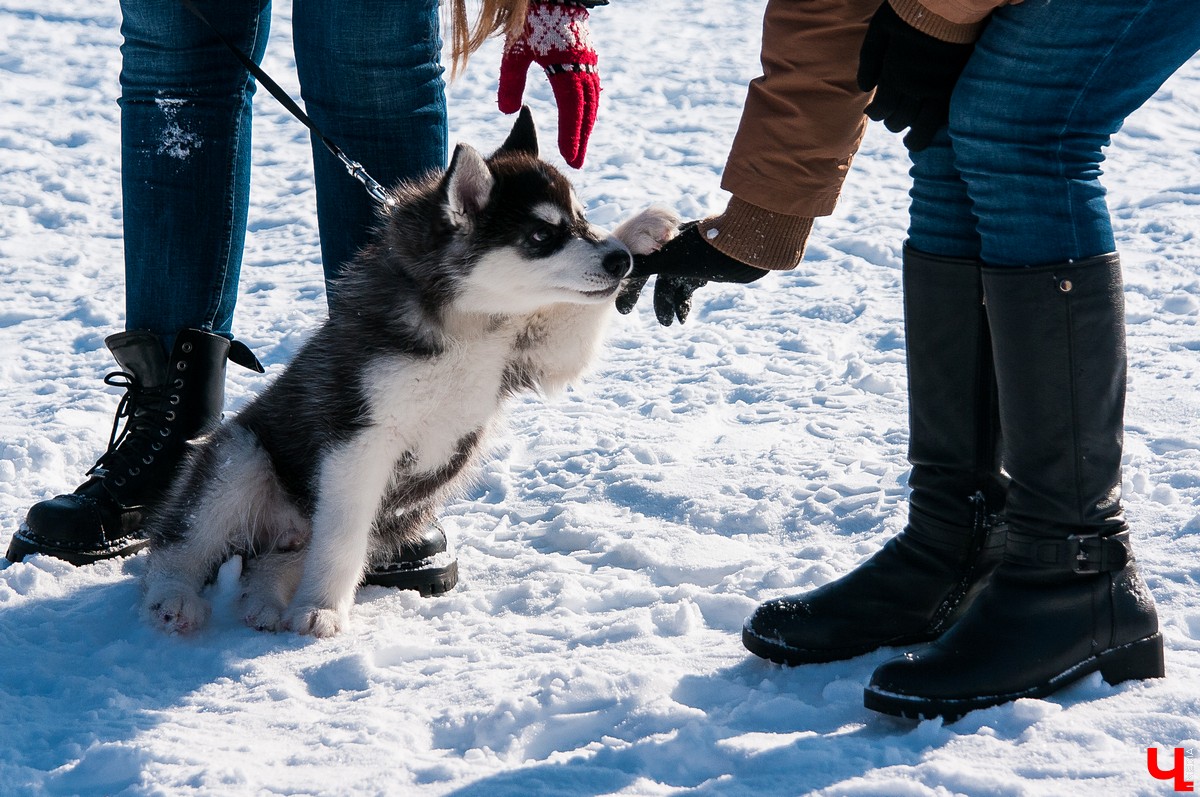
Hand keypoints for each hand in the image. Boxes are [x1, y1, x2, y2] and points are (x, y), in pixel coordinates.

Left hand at [498, 0, 606, 167]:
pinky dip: (588, 109)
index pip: (571, 108)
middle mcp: (582, 67)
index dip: (570, 134)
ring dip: (586, 126)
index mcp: (565, 66)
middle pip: (585, 110)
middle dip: (581, 139)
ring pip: (591, 101)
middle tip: (576, 164)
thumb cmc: (531, 23)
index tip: (569, 157)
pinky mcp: (589, 59)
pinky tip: (583, 122)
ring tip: (579, 149)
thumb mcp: (515, 52)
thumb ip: (511, 82)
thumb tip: (507, 111)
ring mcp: (588, 63)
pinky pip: (592, 90)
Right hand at [616, 223, 766, 325]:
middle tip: (631, 315)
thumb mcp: (671, 260)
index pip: (640, 268)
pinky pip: (688, 288)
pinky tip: (682, 319)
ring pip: (672, 286)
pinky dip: (684, 303)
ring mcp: (690, 259)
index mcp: (665, 244)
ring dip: (669, 305)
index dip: (630, 288)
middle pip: (655, 278)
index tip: (623, 309)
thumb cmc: (707, 251)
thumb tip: (622, 270)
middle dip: (650, 299)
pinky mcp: (704, 269)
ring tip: (667, 324)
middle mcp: (675, 249)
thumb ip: (645, 265)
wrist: (746, 247)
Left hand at [857, 2, 974, 151]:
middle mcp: (918, 86)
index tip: (872, 111)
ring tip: (910, 141)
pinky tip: (932, 129)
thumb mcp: (881, 28)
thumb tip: (865, 88)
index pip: (882, 109)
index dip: (875, 113)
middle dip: (892, 123)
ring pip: (925, 126)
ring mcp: (940, 87)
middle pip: (900, 121)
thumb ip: (870, 59)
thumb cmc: (911, 10)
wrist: (951, 0)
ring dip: (915, 136)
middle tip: (890, 120)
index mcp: (896, 73)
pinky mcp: (959, 84)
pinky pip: (947, 115)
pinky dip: (937, 126)